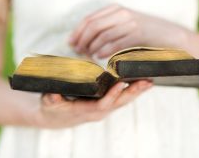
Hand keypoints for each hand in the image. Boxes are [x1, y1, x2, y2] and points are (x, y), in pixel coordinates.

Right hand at [32, 80, 152, 128]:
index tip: (120, 84)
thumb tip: (54, 96)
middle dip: (133, 92)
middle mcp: (99, 111)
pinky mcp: (106, 103)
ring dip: (137, 91)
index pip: (102, 105)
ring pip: (123, 100)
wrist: (56, 117)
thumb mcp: (48, 103)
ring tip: (150, 80)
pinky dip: (131, 89)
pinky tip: (140, 81)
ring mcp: (104, 107)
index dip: (111, 95)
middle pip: (119, 103)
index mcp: (86, 111)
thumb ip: (51, 99)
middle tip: (147, 82)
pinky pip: (121, 97)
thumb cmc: (52, 108)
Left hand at [69, 4, 186, 57]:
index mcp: (115, 9)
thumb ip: (108, 27)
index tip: (70, 43)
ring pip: (102, 35)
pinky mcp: (137, 34)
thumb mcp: (125, 25)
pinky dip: (104, 51)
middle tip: (77, 51)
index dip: (77, 31)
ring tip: (87, 56)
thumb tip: (86, 39)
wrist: (170, 35)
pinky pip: (115, 43)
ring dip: (92, 47)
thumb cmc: (144, 34)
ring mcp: (130, 22)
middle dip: (82, 40)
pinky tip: (99, 57)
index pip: (89, 19)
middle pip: (93, 26)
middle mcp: (121, 13)